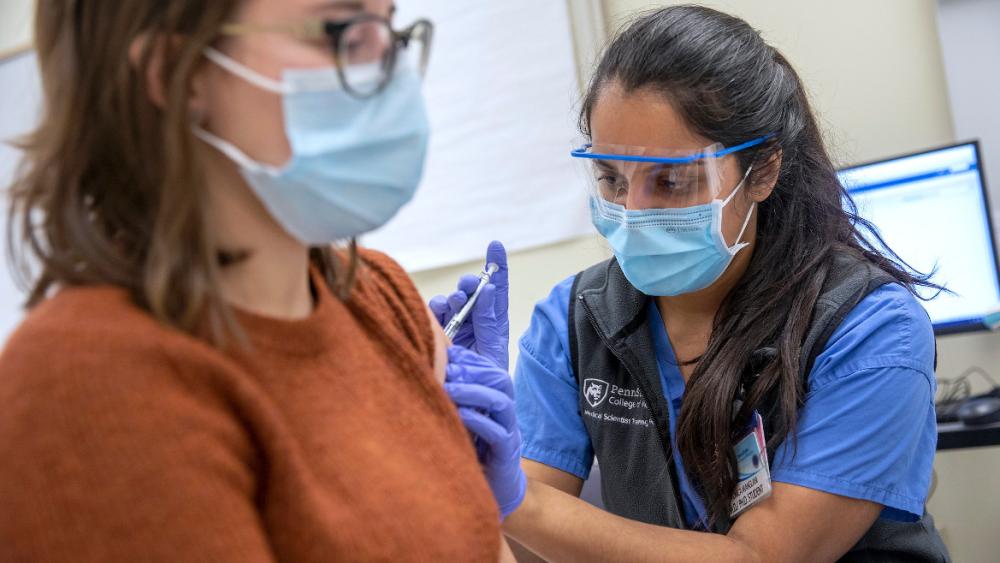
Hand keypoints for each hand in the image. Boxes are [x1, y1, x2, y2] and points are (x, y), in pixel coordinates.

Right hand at [429, 241, 509, 370]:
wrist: (469, 400)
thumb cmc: (486, 376)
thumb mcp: (492, 347)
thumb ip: (489, 320)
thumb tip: (488, 290)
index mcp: (494, 321)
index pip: (497, 289)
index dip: (497, 266)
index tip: (495, 245)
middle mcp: (475, 319)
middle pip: (472, 291)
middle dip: (470, 284)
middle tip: (469, 285)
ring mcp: (456, 324)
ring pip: (452, 300)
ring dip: (453, 297)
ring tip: (455, 301)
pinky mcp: (440, 331)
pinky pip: (435, 313)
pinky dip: (436, 308)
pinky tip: (438, 310)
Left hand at [444, 345, 525, 519]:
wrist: (495, 490)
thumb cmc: (474, 452)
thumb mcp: (464, 422)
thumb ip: (454, 401)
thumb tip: (428, 374)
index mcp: (497, 402)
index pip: (490, 370)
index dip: (471, 359)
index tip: (447, 354)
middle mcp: (506, 413)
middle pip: (501, 380)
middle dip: (474, 371)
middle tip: (448, 370)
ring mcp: (510, 432)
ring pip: (501, 402)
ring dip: (474, 392)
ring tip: (450, 389)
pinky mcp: (506, 453)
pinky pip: (498, 433)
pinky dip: (479, 421)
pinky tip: (459, 415)